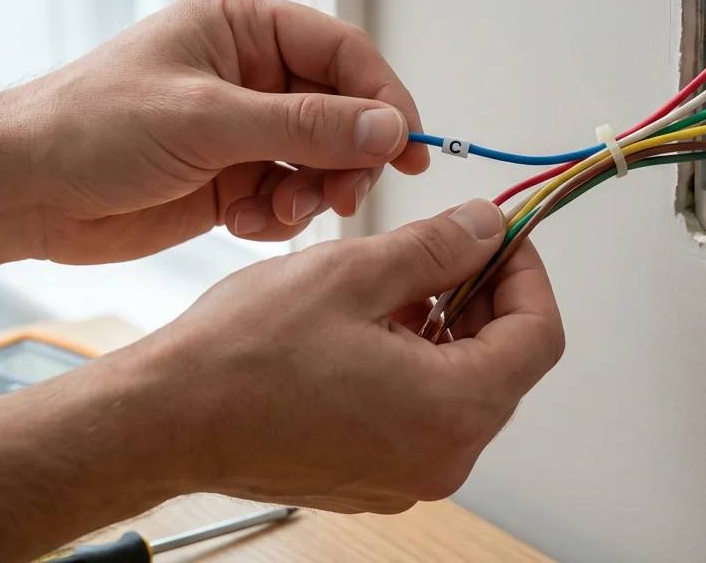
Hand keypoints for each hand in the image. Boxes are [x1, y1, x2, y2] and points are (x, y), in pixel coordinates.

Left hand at [12, 0, 429, 263]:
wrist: (21, 192)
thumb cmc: (91, 128)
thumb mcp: (207, 120)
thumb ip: (305, 126)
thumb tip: (391, 128)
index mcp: (246, 28)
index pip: (345, 55)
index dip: (385, 100)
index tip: (410, 149)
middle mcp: (253, 74)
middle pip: (344, 112)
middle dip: (347, 159)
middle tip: (341, 199)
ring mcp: (244, 129)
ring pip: (322, 162)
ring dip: (310, 196)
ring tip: (275, 217)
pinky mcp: (232, 179)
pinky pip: (288, 199)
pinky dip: (276, 219)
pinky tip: (237, 225)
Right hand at [132, 198, 564, 511]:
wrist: (166, 420)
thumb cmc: (241, 359)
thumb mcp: (354, 273)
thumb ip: (438, 248)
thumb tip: (486, 228)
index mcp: (449, 411)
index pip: (539, 335)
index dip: (527, 273)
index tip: (501, 237)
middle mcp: (440, 459)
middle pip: (505, 365)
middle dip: (485, 298)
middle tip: (450, 248)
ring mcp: (407, 476)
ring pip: (462, 387)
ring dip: (447, 328)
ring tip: (397, 283)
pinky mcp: (375, 477)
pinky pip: (423, 414)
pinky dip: (416, 365)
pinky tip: (372, 326)